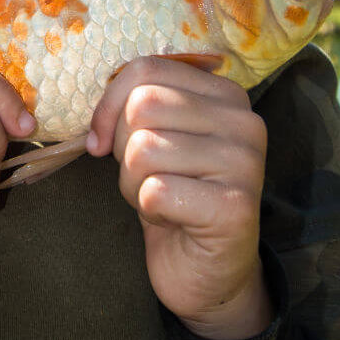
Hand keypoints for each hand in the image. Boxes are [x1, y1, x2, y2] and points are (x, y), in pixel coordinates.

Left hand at [87, 56, 272, 339]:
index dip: (109, 104)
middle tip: (144, 176)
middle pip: (142, 106)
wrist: (206, 270)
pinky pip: (154, 190)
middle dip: (123, 147)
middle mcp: (244, 121)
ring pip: (143, 148)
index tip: (101, 139)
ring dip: (133, 182)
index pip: (147, 69)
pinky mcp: (235, 207)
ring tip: (159, 197)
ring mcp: (244, 163)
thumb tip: (95, 112)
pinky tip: (171, 218)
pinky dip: (147, 207)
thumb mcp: (153, 134)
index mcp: (225, 94)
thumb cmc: (173, 193)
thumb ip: (134, 103)